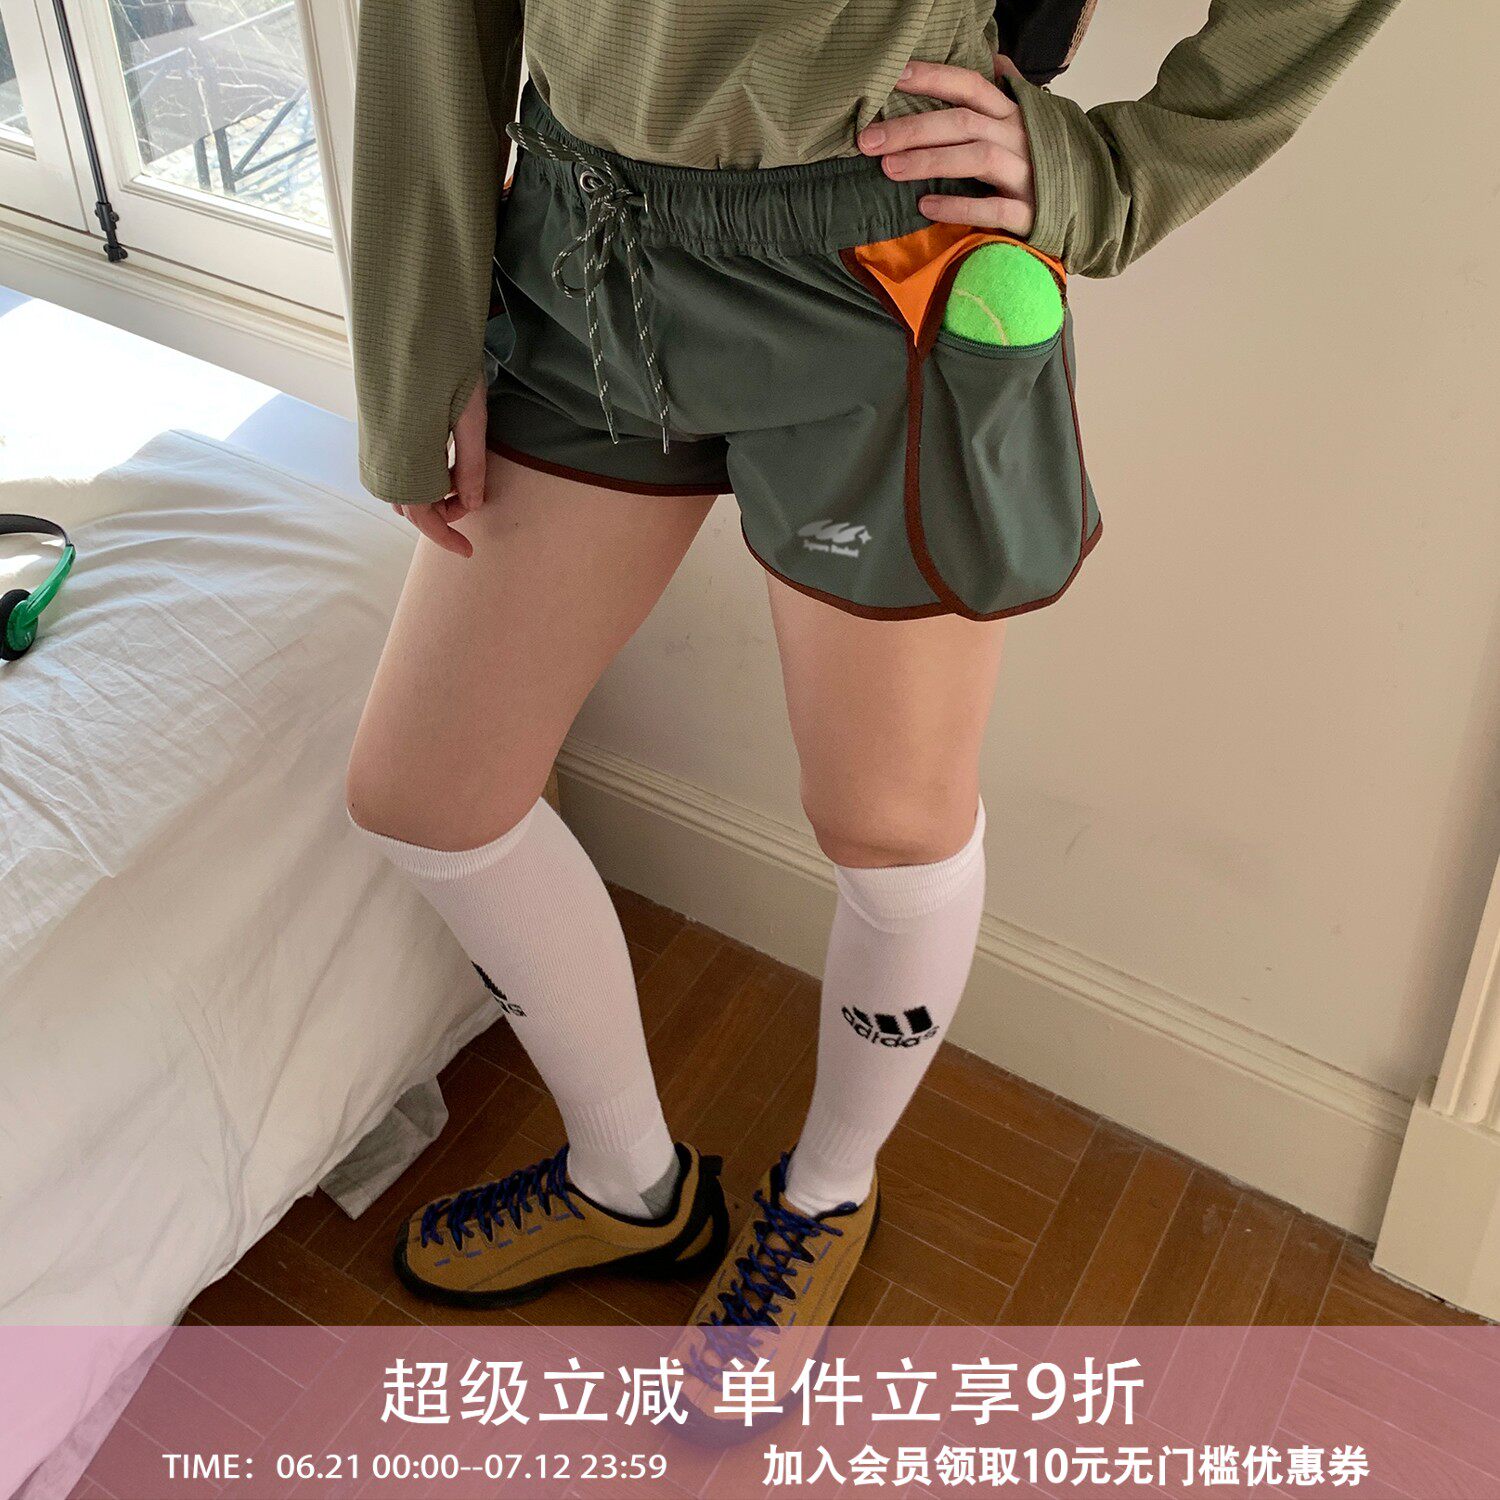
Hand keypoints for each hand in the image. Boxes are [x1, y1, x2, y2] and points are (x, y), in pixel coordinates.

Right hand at [393, 377, 489, 558]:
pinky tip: (441, 461)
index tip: (469, 551)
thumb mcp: (470, 416)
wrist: (413, 318)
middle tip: (472, 501)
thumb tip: (473, 505)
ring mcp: (376, 438)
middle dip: (441, 513)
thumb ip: (471, 464)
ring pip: (400, 486)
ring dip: (429, 494)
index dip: (444, 536)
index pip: (420, 515)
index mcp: (405, 453)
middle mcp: (383, 450)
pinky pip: (394, 465)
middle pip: (408, 505)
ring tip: (459, 482)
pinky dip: (418, 475)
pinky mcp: (378, 426)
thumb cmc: (447, 362)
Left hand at [858, 54, 1036, 235]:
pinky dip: (958, 206)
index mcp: (1014, 115)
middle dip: (913, 128)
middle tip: (869, 140)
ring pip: (977, 158)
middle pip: (963, 122)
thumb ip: (1006, 96)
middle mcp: (1020, 138)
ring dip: (930, 161)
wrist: (1091, 206)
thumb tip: (994, 59)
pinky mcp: (1031, 212)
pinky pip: (993, 208)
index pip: (970, 86)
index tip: (892, 77)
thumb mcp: (1029, 125)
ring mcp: (1028, 174)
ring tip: (889, 169)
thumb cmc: (1043, 166)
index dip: (932, 78)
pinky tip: (926, 206)